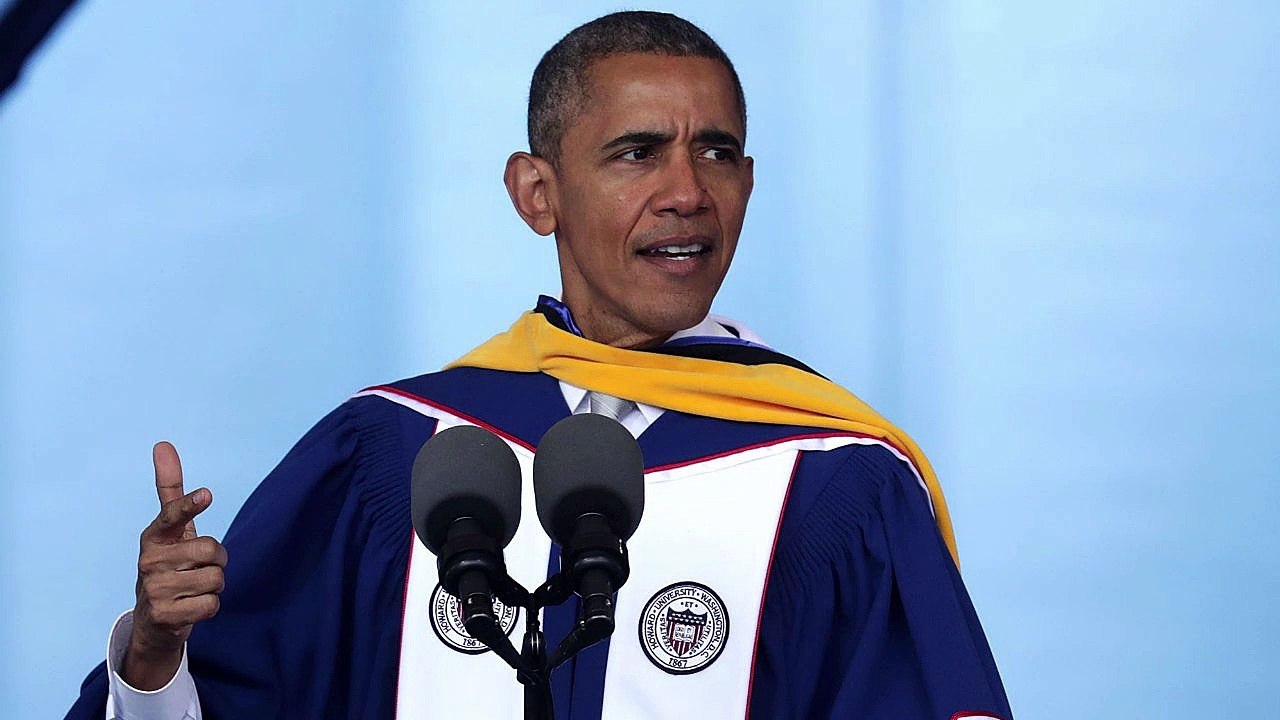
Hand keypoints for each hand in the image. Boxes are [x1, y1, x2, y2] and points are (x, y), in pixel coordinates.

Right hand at [122, 442, 226, 689]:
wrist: (152, 622)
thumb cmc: (169, 565)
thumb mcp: (171, 530)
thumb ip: (171, 490)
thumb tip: (162, 444)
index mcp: (154, 536)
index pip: (173, 515)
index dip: (191, 505)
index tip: (207, 494)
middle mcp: (149, 560)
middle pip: (212, 551)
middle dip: (217, 562)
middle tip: (200, 569)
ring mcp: (153, 589)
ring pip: (215, 579)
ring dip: (214, 586)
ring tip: (192, 589)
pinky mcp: (162, 615)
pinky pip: (211, 605)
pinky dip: (209, 608)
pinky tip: (191, 608)